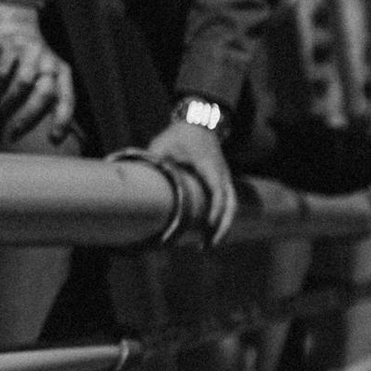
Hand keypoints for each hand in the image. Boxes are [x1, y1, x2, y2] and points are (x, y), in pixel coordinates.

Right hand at [0, 4, 77, 147]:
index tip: (54, 139)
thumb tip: (51, 140)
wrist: (16, 27)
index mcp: (63, 74)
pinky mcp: (12, 47)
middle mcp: (50, 63)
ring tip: (3, 111)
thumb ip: (50, 100)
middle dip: (28, 117)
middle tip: (13, 134)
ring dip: (10, 102)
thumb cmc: (33, 64)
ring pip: (24, 82)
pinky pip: (5, 70)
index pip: (67, 99)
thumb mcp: (47, 77)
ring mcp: (31, 54)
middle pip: (44, 93)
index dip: (62, 120)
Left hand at [146, 115, 236, 243]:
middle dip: (222, 227)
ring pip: (232, 207)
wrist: (198, 124)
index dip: (214, 210)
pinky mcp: (221, 183)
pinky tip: (207, 233)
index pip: (217, 191)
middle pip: (231, 205)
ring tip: (207, 246)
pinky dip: (220, 219)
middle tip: (207, 247)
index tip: (207, 226)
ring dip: (222, 227)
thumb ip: (154, 162)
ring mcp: (224, 179)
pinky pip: (226, 204)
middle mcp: (221, 174)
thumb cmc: (179, 135)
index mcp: (209, 165)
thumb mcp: (163, 145)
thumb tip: (139, 180)